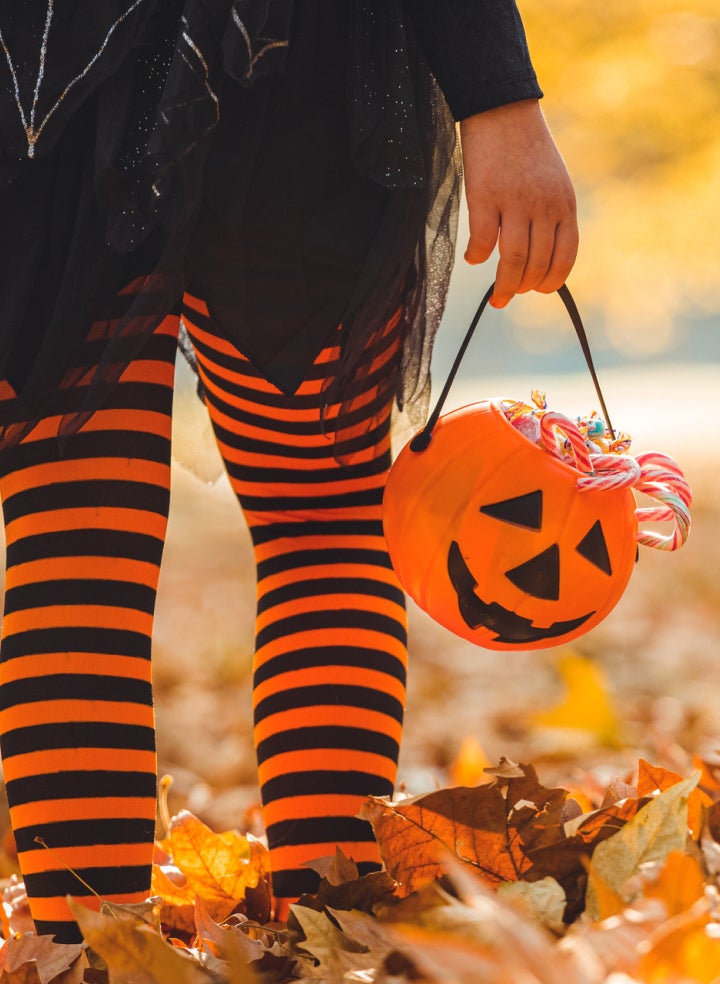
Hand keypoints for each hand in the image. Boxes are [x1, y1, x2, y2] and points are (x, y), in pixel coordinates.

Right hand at [459, 99, 577, 307]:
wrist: (502, 108)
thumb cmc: (526, 149)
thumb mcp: (553, 182)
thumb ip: (551, 217)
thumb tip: (540, 258)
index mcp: (564, 204)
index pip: (564, 257)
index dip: (551, 281)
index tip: (538, 290)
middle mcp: (543, 207)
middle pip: (536, 264)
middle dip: (523, 288)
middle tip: (509, 294)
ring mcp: (514, 202)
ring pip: (511, 261)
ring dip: (504, 286)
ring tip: (497, 296)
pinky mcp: (485, 197)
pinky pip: (481, 241)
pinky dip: (476, 256)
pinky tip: (472, 258)